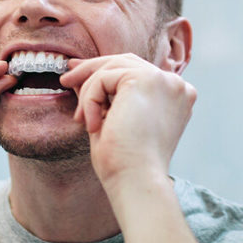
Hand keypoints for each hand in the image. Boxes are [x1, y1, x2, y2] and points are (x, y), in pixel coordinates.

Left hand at [59, 54, 195, 192]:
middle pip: (125, 62)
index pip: (137, 72)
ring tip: (79, 119)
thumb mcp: (113, 121)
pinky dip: (91, 101)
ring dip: (88, 92)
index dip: (106, 71)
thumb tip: (78, 76)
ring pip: (111, 68)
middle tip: (66, 80)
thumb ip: (102, 96)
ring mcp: (164, 80)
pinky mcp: (146, 79)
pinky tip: (92, 126)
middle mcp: (176, 85)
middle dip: (91, 69)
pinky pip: (104, 78)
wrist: (136, 180)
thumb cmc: (125, 162)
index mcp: (175, 97)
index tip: (78, 76)